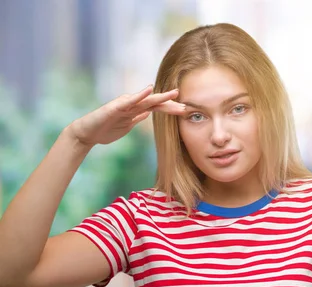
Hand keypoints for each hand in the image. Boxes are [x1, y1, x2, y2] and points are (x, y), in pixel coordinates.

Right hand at [68, 85, 185, 146]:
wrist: (87, 133)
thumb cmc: (105, 129)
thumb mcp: (127, 126)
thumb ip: (137, 118)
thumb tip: (148, 113)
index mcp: (135, 111)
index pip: (156, 108)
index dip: (170, 109)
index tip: (185, 111)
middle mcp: (131, 105)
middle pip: (155, 103)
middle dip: (170, 105)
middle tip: (186, 106)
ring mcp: (123, 105)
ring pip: (145, 100)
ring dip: (160, 97)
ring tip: (174, 94)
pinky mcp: (115, 107)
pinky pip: (129, 100)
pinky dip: (139, 94)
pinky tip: (149, 89)